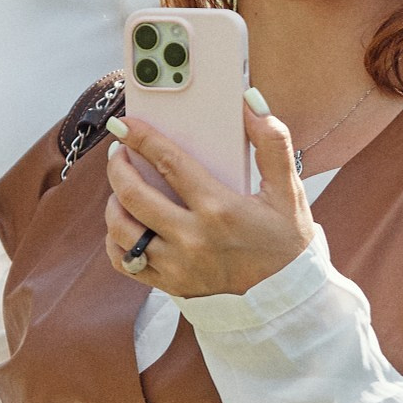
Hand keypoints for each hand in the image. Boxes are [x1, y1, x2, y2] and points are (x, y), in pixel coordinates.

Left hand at [103, 98, 312, 298]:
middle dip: (118, 167)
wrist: (287, 301)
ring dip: (113, 202)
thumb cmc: (286, 242)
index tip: (124, 124)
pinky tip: (124, 222)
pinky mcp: (169, 285)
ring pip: (122, 230)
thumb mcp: (289, 191)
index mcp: (220, 209)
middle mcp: (192, 239)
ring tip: (121, 187)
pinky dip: (115, 239)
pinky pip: (123, 262)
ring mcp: (177, 266)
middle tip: (118, 153)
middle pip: (134, 195)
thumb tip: (251, 102)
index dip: (141, 138)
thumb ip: (272, 143)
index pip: (169, 163)